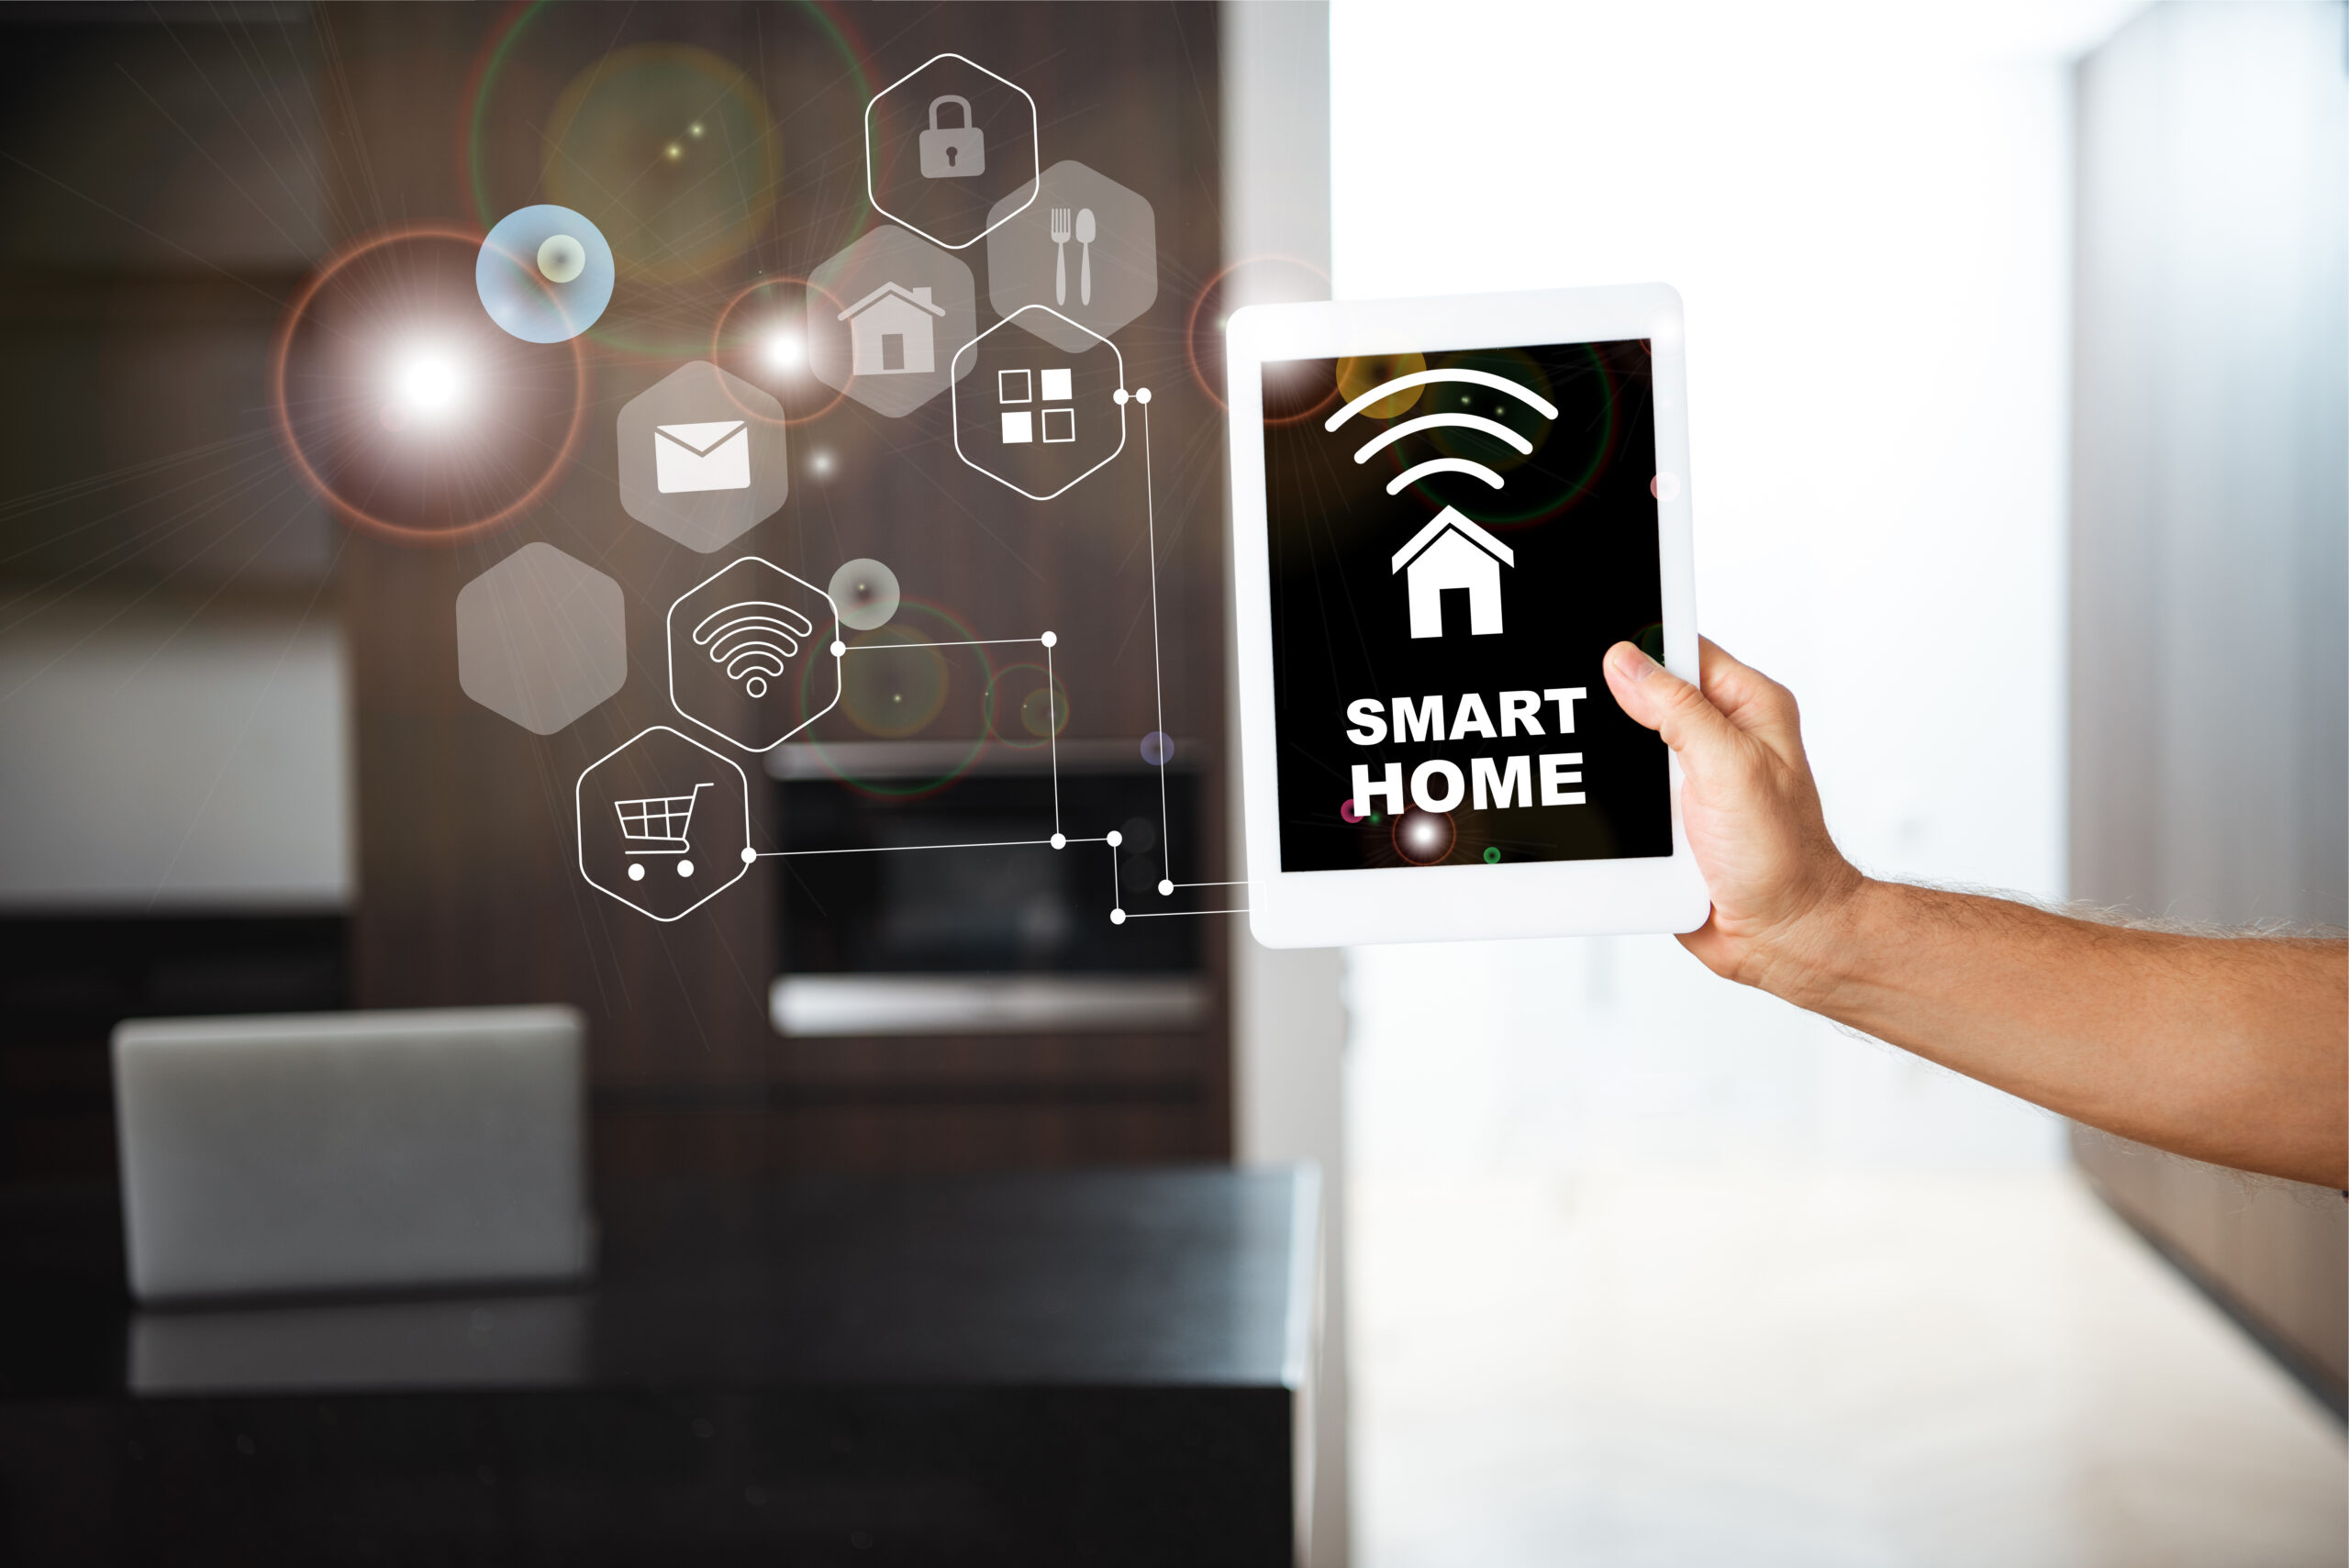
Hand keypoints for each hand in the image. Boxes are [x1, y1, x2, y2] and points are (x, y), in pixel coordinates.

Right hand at [1603, 638, 1862, 993]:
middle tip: (1587, 716)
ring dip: (1609, 766)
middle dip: (1611, 709)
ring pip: (1624, 751)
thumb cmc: (1784, 858)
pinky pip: (1620, 797)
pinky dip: (1608, 805)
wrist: (1780, 936)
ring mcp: (1690, 777)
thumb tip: (1626, 662)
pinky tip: (1605, 811)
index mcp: (1747, 706)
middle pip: (1642, 697)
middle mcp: (1718, 737)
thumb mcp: (1731, 767)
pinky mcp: (1667, 817)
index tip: (1597, 648)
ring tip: (1603, 775)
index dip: (1638, 644)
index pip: (1681, 648)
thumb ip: (1678, 710)